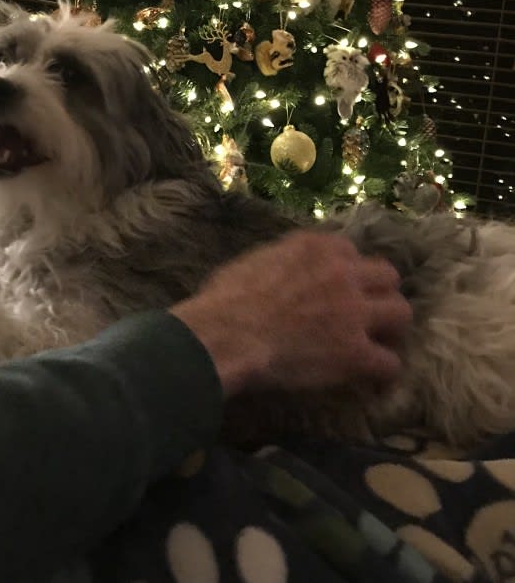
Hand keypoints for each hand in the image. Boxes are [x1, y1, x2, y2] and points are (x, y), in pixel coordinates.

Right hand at [171, 231, 410, 399]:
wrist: (226, 335)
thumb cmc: (226, 298)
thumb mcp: (257, 259)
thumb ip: (284, 259)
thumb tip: (285, 270)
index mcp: (316, 246)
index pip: (351, 252)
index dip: (346, 272)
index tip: (337, 288)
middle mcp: (343, 272)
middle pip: (388, 277)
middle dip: (379, 294)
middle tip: (365, 314)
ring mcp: (354, 311)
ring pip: (401, 313)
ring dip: (389, 328)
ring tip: (374, 343)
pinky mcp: (356, 352)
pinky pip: (390, 363)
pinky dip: (380, 373)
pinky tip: (370, 380)